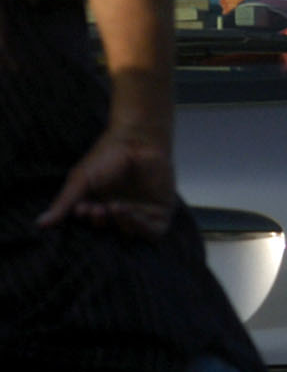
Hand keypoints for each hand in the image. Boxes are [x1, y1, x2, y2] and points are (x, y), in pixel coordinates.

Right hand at [38, 125, 176, 239]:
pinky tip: (130, 214)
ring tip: (113, 206)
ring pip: (130, 233)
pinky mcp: (161, 210)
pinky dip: (142, 228)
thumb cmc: (107, 155)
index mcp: (101, 205)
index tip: (82, 209)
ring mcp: (142, 211)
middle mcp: (121, 211)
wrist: (138, 138)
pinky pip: (153, 231)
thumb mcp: (81, 180)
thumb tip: (39, 224)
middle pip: (110, 230)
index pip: (92, 224)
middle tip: (96, 208)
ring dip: (120, 224)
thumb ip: (64, 203)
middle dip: (101, 223)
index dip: (86, 220)